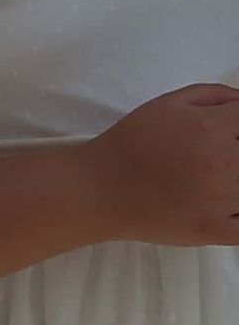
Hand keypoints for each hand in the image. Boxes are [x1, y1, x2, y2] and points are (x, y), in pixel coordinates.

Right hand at [85, 84, 238, 246]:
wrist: (99, 188)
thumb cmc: (132, 142)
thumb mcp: (169, 103)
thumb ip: (216, 95)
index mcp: (212, 127)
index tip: (234, 131)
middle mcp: (224, 162)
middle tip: (224, 155)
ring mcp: (222, 200)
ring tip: (222, 176)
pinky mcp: (215, 229)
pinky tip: (230, 204)